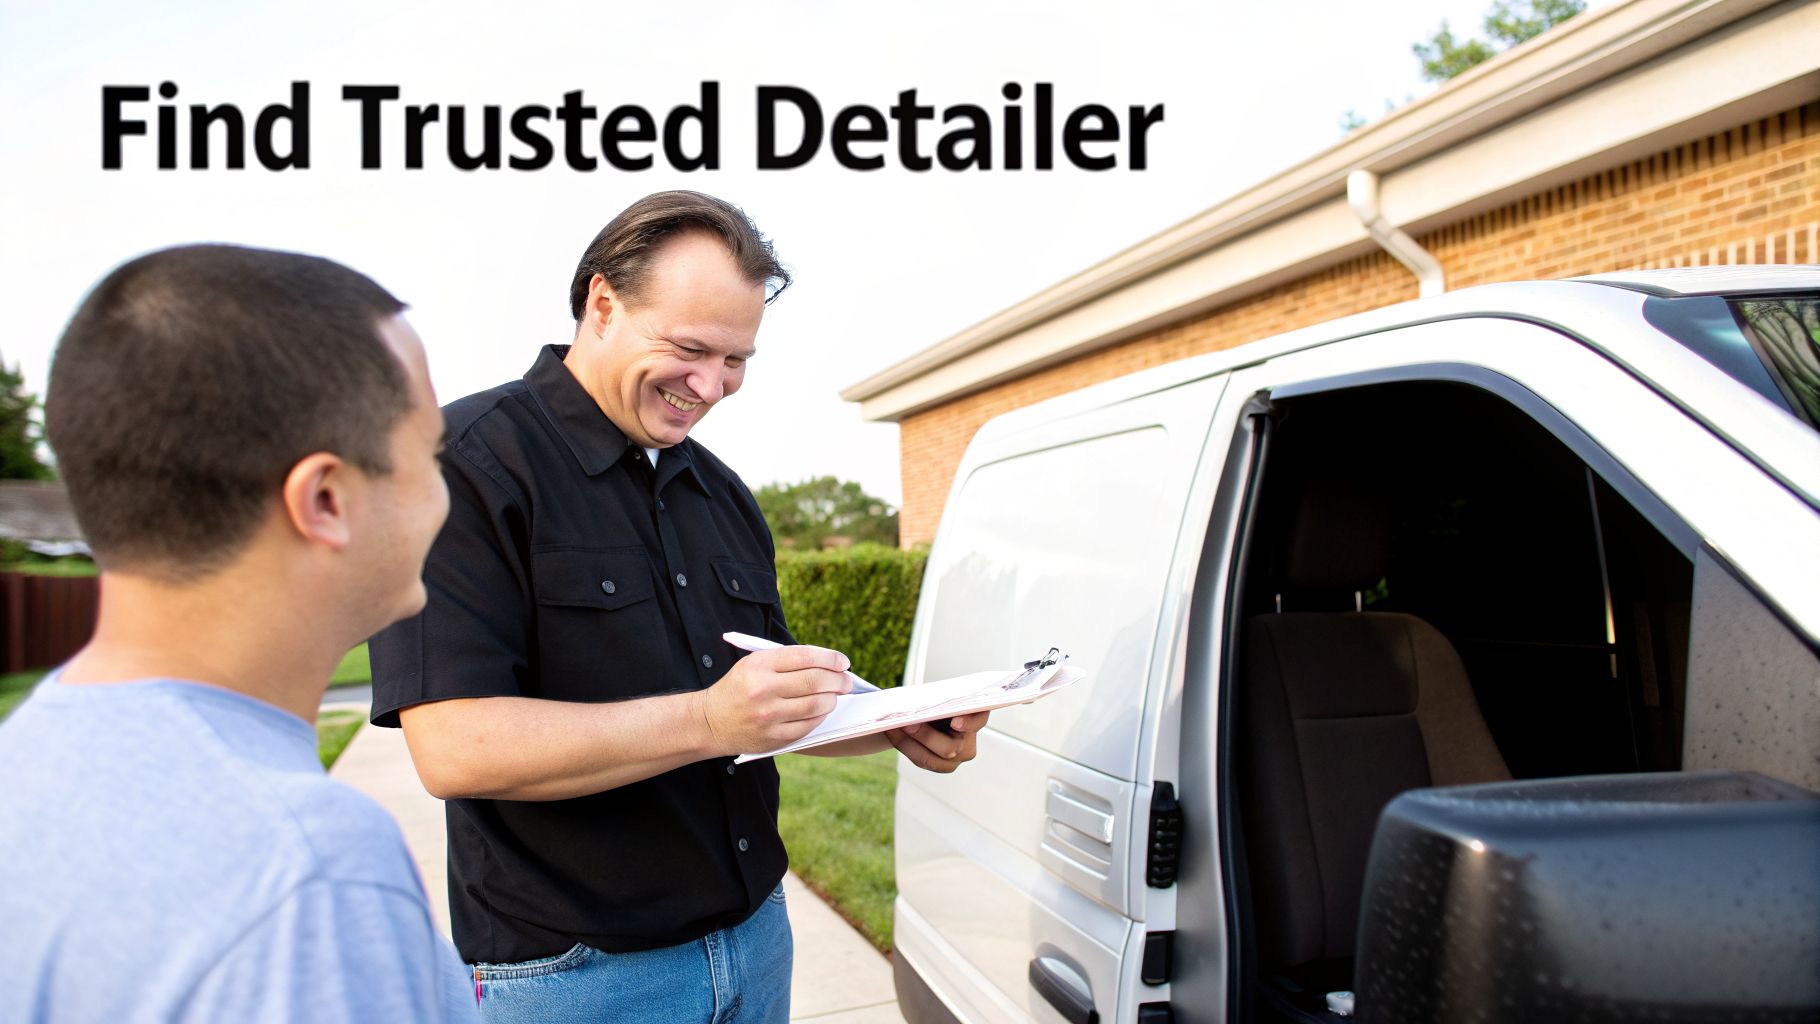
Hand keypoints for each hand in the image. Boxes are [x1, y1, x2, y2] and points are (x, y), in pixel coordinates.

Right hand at [696, 645, 851, 756]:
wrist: (710, 721)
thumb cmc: (739, 688)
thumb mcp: (753, 664)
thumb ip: (786, 661)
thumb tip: (828, 663)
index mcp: (758, 665)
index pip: (805, 656)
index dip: (830, 658)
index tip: (843, 662)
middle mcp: (763, 689)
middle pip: (815, 680)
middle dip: (839, 680)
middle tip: (847, 680)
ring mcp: (768, 716)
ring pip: (816, 704)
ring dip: (833, 699)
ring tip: (835, 695)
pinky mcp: (773, 737)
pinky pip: (809, 725)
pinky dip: (821, 716)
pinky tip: (822, 710)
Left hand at [886, 710, 989, 772]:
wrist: (933, 718)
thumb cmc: (940, 704)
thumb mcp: (942, 698)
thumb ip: (939, 700)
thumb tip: (919, 703)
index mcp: (975, 721)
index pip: (978, 721)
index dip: (968, 723)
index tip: (955, 722)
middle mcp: (968, 745)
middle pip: (950, 748)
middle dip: (926, 736)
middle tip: (908, 724)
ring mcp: (954, 760)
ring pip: (930, 759)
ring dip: (908, 743)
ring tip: (893, 728)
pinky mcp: (938, 766)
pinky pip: (920, 760)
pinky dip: (903, 745)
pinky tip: (892, 733)